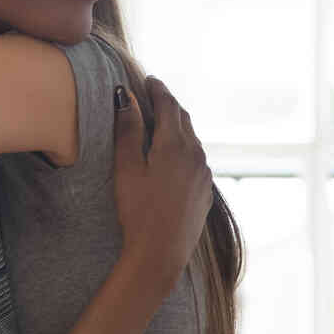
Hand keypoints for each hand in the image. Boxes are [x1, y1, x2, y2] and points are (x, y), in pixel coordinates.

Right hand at [110, 77, 212, 289]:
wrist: (161, 253)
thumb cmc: (138, 210)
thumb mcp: (127, 167)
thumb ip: (129, 129)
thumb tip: (127, 96)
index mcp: (175, 144)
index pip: (169, 105)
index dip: (158, 90)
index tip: (150, 80)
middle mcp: (196, 155)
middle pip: (184, 120)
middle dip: (170, 105)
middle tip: (156, 96)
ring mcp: (204, 174)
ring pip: (193, 140)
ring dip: (179, 127)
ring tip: (164, 123)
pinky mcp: (205, 192)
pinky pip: (197, 160)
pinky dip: (186, 149)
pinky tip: (176, 157)